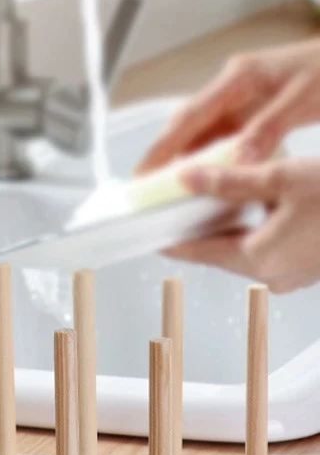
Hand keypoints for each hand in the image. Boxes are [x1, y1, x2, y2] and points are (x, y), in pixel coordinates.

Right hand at [136, 40, 319, 173]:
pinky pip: (221, 135)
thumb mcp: (305, 100)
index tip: (145, 171)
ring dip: (186, 158)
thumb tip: (239, 158)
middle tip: (146, 185)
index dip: (163, 146)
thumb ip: (269, 128)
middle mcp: (233, 85)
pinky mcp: (250, 108)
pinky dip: (210, 156)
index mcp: (240, 77)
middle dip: (163, 154)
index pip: (190, 115)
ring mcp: (240, 96)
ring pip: (201, 131)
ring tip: (170, 187)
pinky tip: (207, 175)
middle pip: (186, 123)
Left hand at [167, 157, 319, 292]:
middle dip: (200, 230)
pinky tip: (255, 210)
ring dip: (229, 230)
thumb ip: (230, 181)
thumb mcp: (281, 179)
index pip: (198, 252)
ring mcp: (291, 275)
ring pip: (244, 252)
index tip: (150, 232)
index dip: (172, 241)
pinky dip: (254, 234)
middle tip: (179, 208)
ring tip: (212, 204)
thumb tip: (188, 178)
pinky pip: (268, 252)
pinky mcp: (307, 268)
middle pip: (220, 252)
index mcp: (258, 258)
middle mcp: (272, 275)